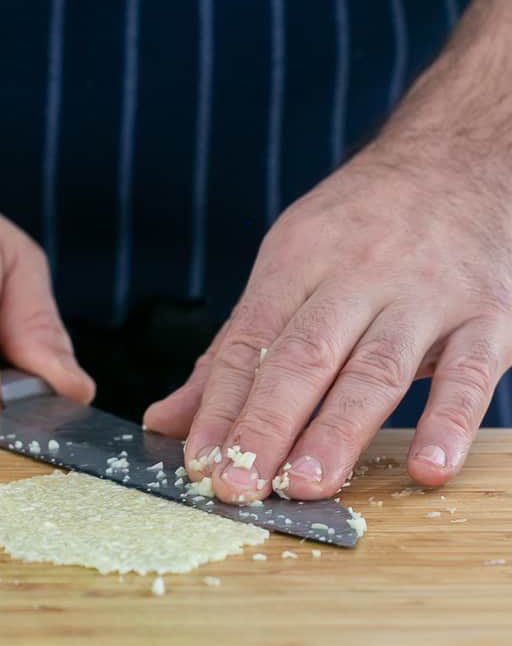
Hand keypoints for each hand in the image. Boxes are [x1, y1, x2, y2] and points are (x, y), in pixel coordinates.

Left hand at [145, 81, 511, 500]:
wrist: (458, 158)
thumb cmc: (361, 226)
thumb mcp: (289, 263)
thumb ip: (234, 349)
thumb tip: (166, 420)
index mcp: (296, 261)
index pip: (249, 341)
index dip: (219, 406)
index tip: (196, 462)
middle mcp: (356, 275)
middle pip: (303, 355)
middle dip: (266, 425)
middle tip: (238, 487)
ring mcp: (424, 295)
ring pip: (376, 368)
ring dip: (337, 430)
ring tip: (305, 484)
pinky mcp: (487, 315)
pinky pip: (469, 372)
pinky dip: (449, 421)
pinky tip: (427, 468)